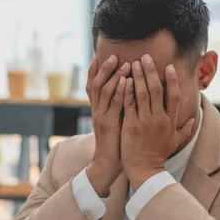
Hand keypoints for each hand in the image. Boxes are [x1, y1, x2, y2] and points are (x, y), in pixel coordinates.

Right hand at [85, 55, 130, 196]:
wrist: (108, 163)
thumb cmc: (115, 144)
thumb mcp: (114, 123)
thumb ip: (117, 109)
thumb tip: (126, 94)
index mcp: (98, 110)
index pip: (92, 87)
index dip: (94, 72)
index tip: (98, 57)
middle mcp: (97, 111)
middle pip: (96, 84)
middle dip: (105, 69)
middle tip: (114, 56)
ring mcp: (101, 117)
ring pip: (104, 91)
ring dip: (114, 76)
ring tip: (124, 63)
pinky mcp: (109, 124)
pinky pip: (114, 104)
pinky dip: (119, 90)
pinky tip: (126, 81)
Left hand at [121, 55, 194, 189]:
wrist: (144, 169)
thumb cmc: (159, 154)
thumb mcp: (176, 142)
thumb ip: (186, 129)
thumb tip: (195, 118)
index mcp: (170, 120)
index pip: (174, 95)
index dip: (172, 80)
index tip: (168, 67)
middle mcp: (158, 118)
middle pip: (156, 90)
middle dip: (150, 71)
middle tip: (145, 57)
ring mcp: (144, 121)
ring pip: (142, 94)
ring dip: (138, 76)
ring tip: (133, 63)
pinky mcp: (131, 125)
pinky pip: (129, 104)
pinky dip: (126, 91)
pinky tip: (124, 80)